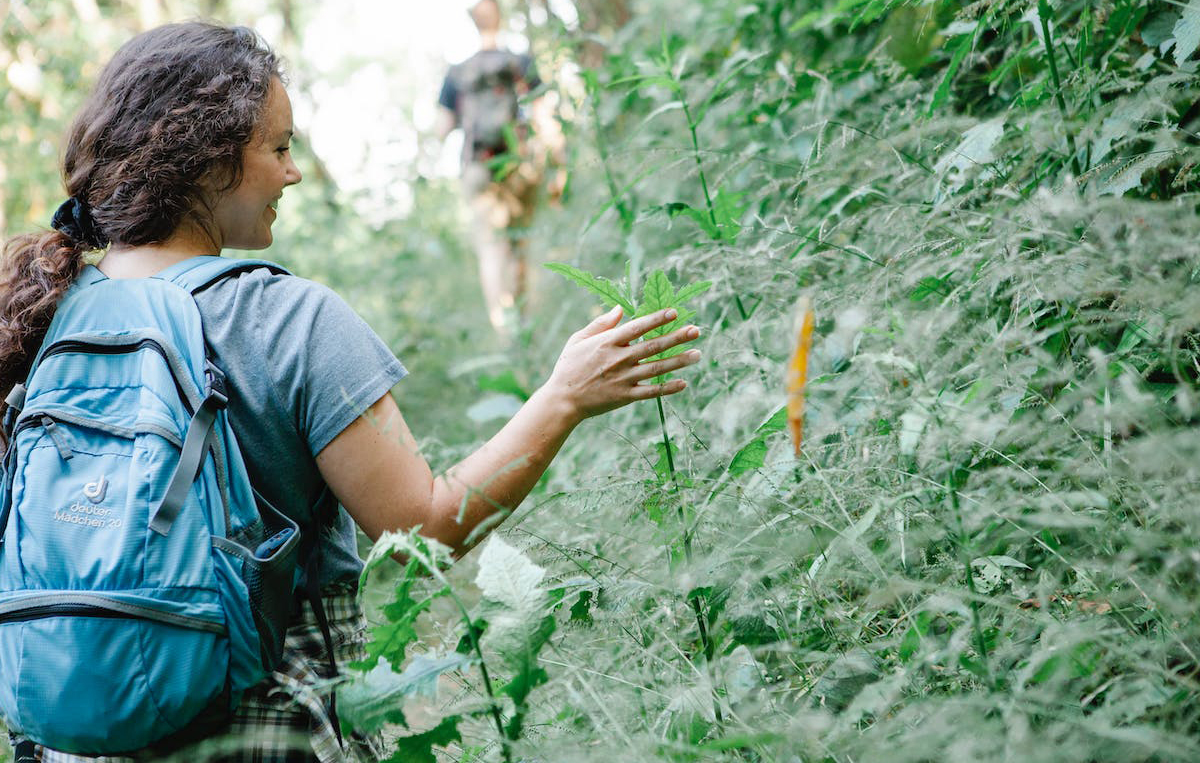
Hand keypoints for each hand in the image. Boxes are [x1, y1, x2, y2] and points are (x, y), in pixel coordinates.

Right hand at [541, 306, 701, 421]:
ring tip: (697, 354)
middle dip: (676, 337)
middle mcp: (618, 359)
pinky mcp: (625, 396)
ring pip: (657, 368)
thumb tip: (620, 309)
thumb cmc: (569, 366)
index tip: (674, 312)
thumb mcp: (578, 339)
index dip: (656, 319)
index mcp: (607, 342)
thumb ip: (600, 323)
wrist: (562, 400)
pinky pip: (651, 392)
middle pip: (653, 346)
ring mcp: (624, 379)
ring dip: (679, 361)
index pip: (637, 327)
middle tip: (696, 330)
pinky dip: (667, 388)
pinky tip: (683, 383)